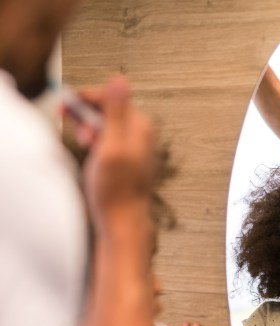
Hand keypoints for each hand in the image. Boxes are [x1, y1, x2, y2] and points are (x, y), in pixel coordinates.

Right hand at [76, 75, 157, 228]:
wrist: (121, 219)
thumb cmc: (116, 188)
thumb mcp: (111, 144)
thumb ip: (116, 110)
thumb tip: (120, 78)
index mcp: (141, 125)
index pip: (111, 96)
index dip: (86, 99)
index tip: (65, 107)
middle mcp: (141, 133)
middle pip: (106, 109)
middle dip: (87, 118)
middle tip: (81, 136)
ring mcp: (134, 145)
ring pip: (104, 125)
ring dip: (89, 131)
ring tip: (87, 147)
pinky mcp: (125, 157)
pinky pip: (106, 139)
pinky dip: (94, 144)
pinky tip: (92, 156)